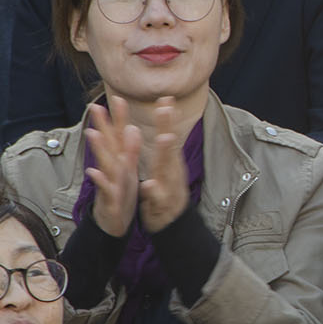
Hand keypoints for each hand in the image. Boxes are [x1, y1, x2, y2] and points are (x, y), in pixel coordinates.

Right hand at [83, 97, 141, 237]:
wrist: (113, 222)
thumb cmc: (121, 193)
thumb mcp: (128, 170)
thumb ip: (129, 149)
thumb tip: (131, 127)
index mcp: (119, 161)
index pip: (118, 135)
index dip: (118, 117)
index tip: (118, 96)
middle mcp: (111, 168)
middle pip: (107, 144)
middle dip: (102, 125)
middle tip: (95, 106)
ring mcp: (108, 182)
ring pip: (104, 164)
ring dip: (98, 149)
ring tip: (92, 133)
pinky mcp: (109, 199)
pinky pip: (105, 189)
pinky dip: (100, 181)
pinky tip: (93, 172)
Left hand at [136, 98, 190, 232]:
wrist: (174, 226)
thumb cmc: (166, 195)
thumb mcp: (167, 170)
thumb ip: (167, 149)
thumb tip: (167, 126)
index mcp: (169, 163)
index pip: (169, 135)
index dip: (167, 117)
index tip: (165, 97)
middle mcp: (172, 172)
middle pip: (170, 146)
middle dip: (168, 126)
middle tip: (165, 107)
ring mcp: (170, 187)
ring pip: (168, 169)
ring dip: (167, 153)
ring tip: (164, 138)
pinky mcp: (162, 205)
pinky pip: (157, 198)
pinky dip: (154, 191)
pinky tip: (148, 184)